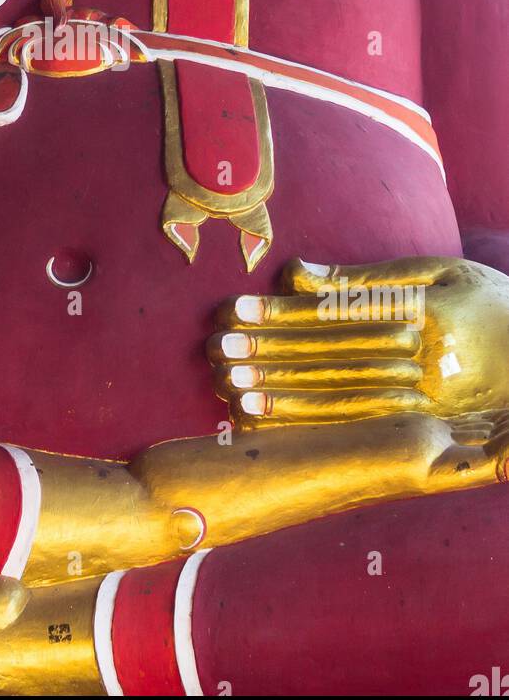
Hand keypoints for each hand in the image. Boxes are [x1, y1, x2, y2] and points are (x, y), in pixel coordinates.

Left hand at [208, 255, 508, 425]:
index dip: (282, 312)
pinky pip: (363, 427)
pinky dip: (315, 425)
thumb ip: (368, 277)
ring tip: (234, 388)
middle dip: (271, 352)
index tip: (235, 309)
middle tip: (219, 349)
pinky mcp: (431, 427)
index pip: (338, 313)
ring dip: (285, 393)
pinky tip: (276, 421)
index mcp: (427, 311)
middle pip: (333, 354)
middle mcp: (426, 358)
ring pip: (343, 395)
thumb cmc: (493, 305)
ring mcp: (430, 399)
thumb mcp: (443, 273)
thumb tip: (297, 273)